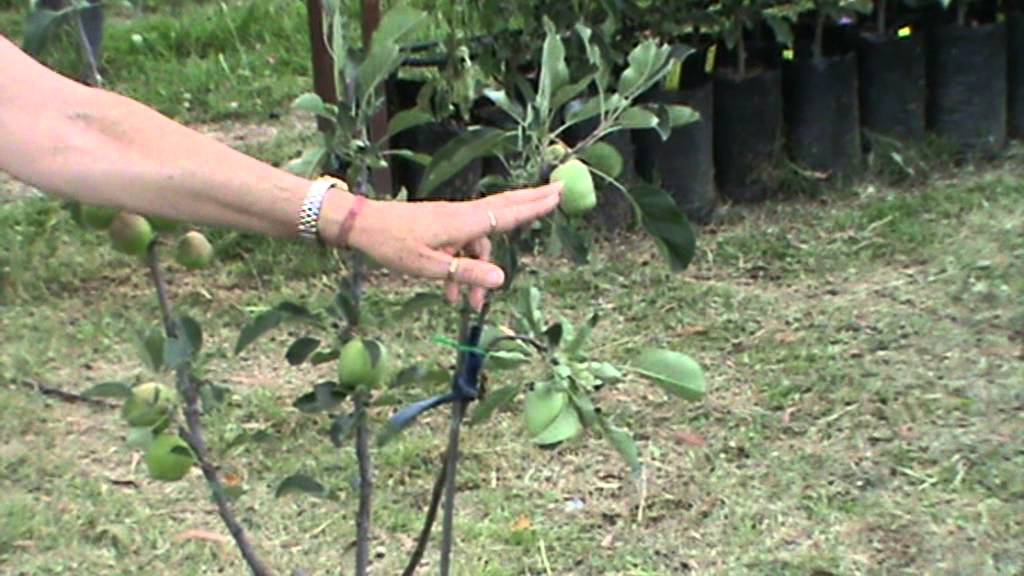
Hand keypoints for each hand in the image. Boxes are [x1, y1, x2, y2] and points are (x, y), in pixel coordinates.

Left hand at [341, 183, 562, 309]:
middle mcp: (462, 216)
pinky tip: (450, 294)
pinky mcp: (440, 229)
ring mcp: (451, 221)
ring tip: (468, 304)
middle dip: (530, 205)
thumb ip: (466, 273)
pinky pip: (460, 249)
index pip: (507, 213)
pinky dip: (460, 269)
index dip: (534, 206)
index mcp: (463, 222)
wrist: (363, 226)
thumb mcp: (429, 266)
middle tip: (558, 193)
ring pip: (478, 245)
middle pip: (504, 209)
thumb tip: (502, 279)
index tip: (559, 193)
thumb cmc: (393, 244)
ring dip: (478, 272)